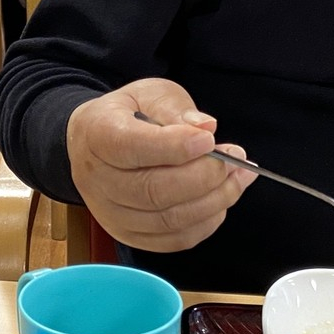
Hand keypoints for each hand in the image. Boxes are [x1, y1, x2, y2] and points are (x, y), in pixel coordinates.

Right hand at [65, 78, 254, 252]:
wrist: (96, 142)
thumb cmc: (127, 115)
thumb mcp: (149, 94)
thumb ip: (175, 109)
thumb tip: (205, 127)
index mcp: (98, 135)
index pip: (133, 147)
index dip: (175, 146)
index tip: (209, 140)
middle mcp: (97, 180)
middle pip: (153, 190)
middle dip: (205, 177)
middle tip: (235, 159)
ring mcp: (111, 213)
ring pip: (168, 219)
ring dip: (214, 200)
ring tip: (237, 176)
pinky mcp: (128, 234)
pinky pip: (174, 240)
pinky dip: (206, 222)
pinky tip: (220, 199)